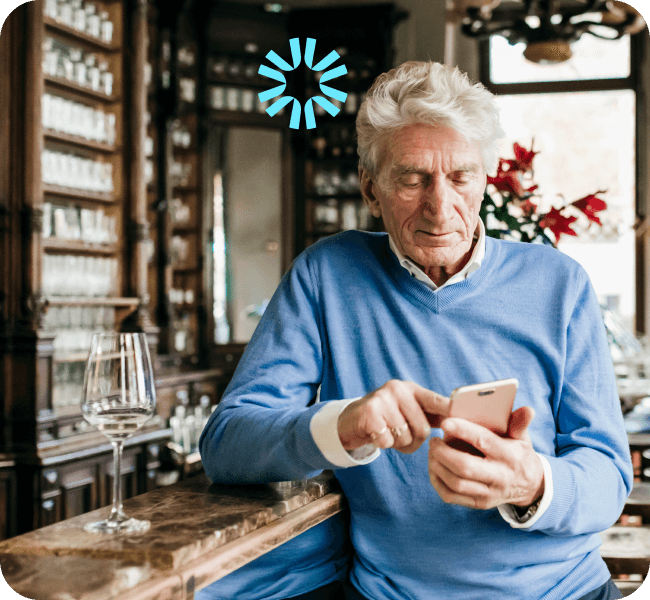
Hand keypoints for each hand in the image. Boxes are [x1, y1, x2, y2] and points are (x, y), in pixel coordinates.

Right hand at [337, 380, 449, 453]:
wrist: (351, 420)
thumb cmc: (386, 418)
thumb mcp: (407, 410)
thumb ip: (430, 414)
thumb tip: (458, 421)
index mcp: (410, 389)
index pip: (435, 400)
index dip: (450, 411)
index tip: (460, 419)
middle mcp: (397, 389)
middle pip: (422, 428)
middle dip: (414, 440)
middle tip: (401, 436)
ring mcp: (382, 399)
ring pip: (405, 437)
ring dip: (398, 444)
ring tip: (388, 434)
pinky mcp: (369, 413)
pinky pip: (388, 441)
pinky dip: (383, 444)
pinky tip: (377, 435)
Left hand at [428, 406, 544, 509]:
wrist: (529, 486)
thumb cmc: (518, 453)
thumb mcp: (522, 437)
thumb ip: (519, 422)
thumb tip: (528, 409)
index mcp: (510, 456)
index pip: (484, 442)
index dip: (463, 431)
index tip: (445, 422)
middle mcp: (500, 477)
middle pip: (465, 467)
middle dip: (443, 452)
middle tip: (434, 441)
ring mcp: (489, 493)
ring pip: (455, 483)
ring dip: (437, 466)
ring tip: (432, 452)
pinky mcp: (479, 503)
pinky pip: (451, 496)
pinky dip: (437, 481)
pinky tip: (434, 467)